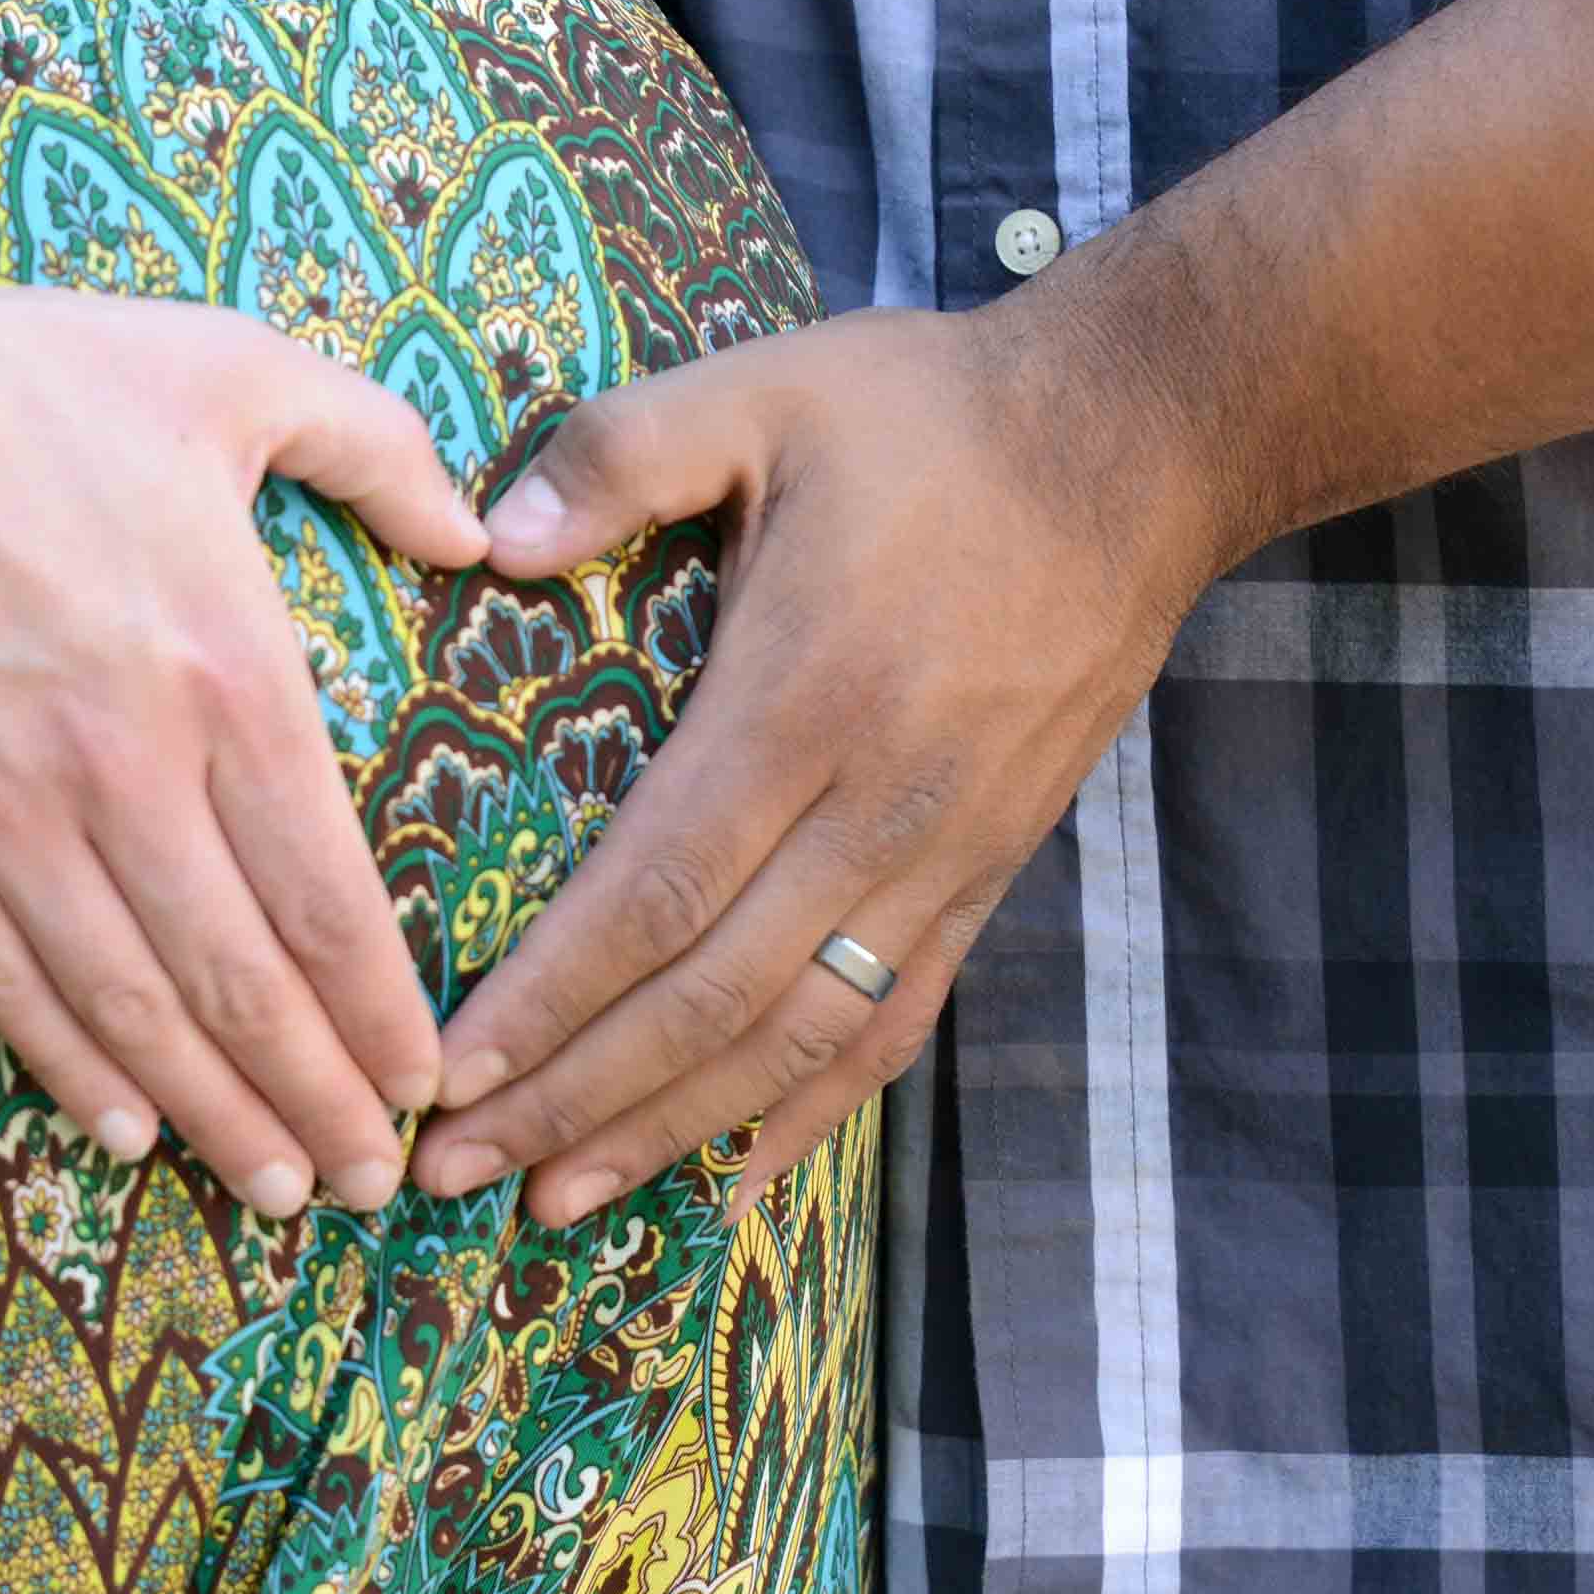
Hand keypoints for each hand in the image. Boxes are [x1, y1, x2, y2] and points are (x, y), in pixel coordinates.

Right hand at [0, 256, 486, 1217]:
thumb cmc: (18, 376)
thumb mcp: (230, 369)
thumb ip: (376, 447)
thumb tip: (482, 535)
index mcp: (228, 672)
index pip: (330, 895)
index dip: (382, 1014)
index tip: (427, 1083)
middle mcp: (128, 768)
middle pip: (245, 984)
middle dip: (318, 1102)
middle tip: (371, 1187)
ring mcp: (6, 813)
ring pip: (132, 1009)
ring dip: (214, 1116)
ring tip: (274, 1191)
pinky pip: (7, 983)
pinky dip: (73, 1071)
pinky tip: (128, 1132)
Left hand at [407, 305, 1227, 1222]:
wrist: (1142, 445)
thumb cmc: (930, 413)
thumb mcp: (761, 390)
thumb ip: (614, 454)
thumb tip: (484, 541)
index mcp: (802, 696)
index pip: (655, 891)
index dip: (550, 998)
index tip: (451, 1072)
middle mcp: (878, 803)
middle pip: (710, 999)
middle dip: (574, 1102)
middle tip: (453, 1176)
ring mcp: (946, 851)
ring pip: (798, 1036)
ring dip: (673, 1131)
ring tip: (561, 1204)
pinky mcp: (991, 868)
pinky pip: (896, 1019)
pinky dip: (818, 1112)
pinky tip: (741, 1179)